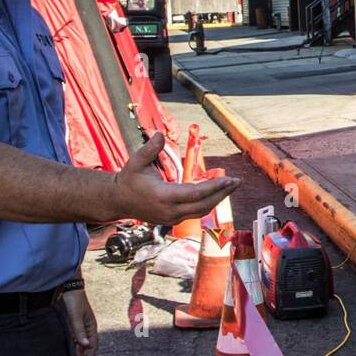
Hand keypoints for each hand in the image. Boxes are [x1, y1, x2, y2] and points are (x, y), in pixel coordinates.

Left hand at [62, 289, 98, 355]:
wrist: (67, 287)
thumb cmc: (74, 300)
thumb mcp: (76, 316)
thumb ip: (79, 330)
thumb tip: (85, 345)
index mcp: (91, 326)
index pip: (92, 346)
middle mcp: (86, 328)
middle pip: (86, 347)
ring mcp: (79, 326)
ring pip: (79, 343)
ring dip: (76, 353)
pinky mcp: (72, 324)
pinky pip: (73, 338)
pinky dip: (71, 346)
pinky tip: (66, 351)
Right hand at [113, 132, 238, 223]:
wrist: (117, 201)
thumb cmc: (128, 179)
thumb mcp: (136, 161)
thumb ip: (149, 149)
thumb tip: (160, 135)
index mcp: (163, 196)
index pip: (196, 193)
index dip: (215, 187)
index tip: (230, 179)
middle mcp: (170, 211)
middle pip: (204, 204)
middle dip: (223, 193)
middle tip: (237, 182)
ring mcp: (172, 218)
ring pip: (202, 211)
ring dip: (218, 199)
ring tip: (231, 186)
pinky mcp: (173, 220)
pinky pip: (196, 213)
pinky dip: (208, 203)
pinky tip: (216, 193)